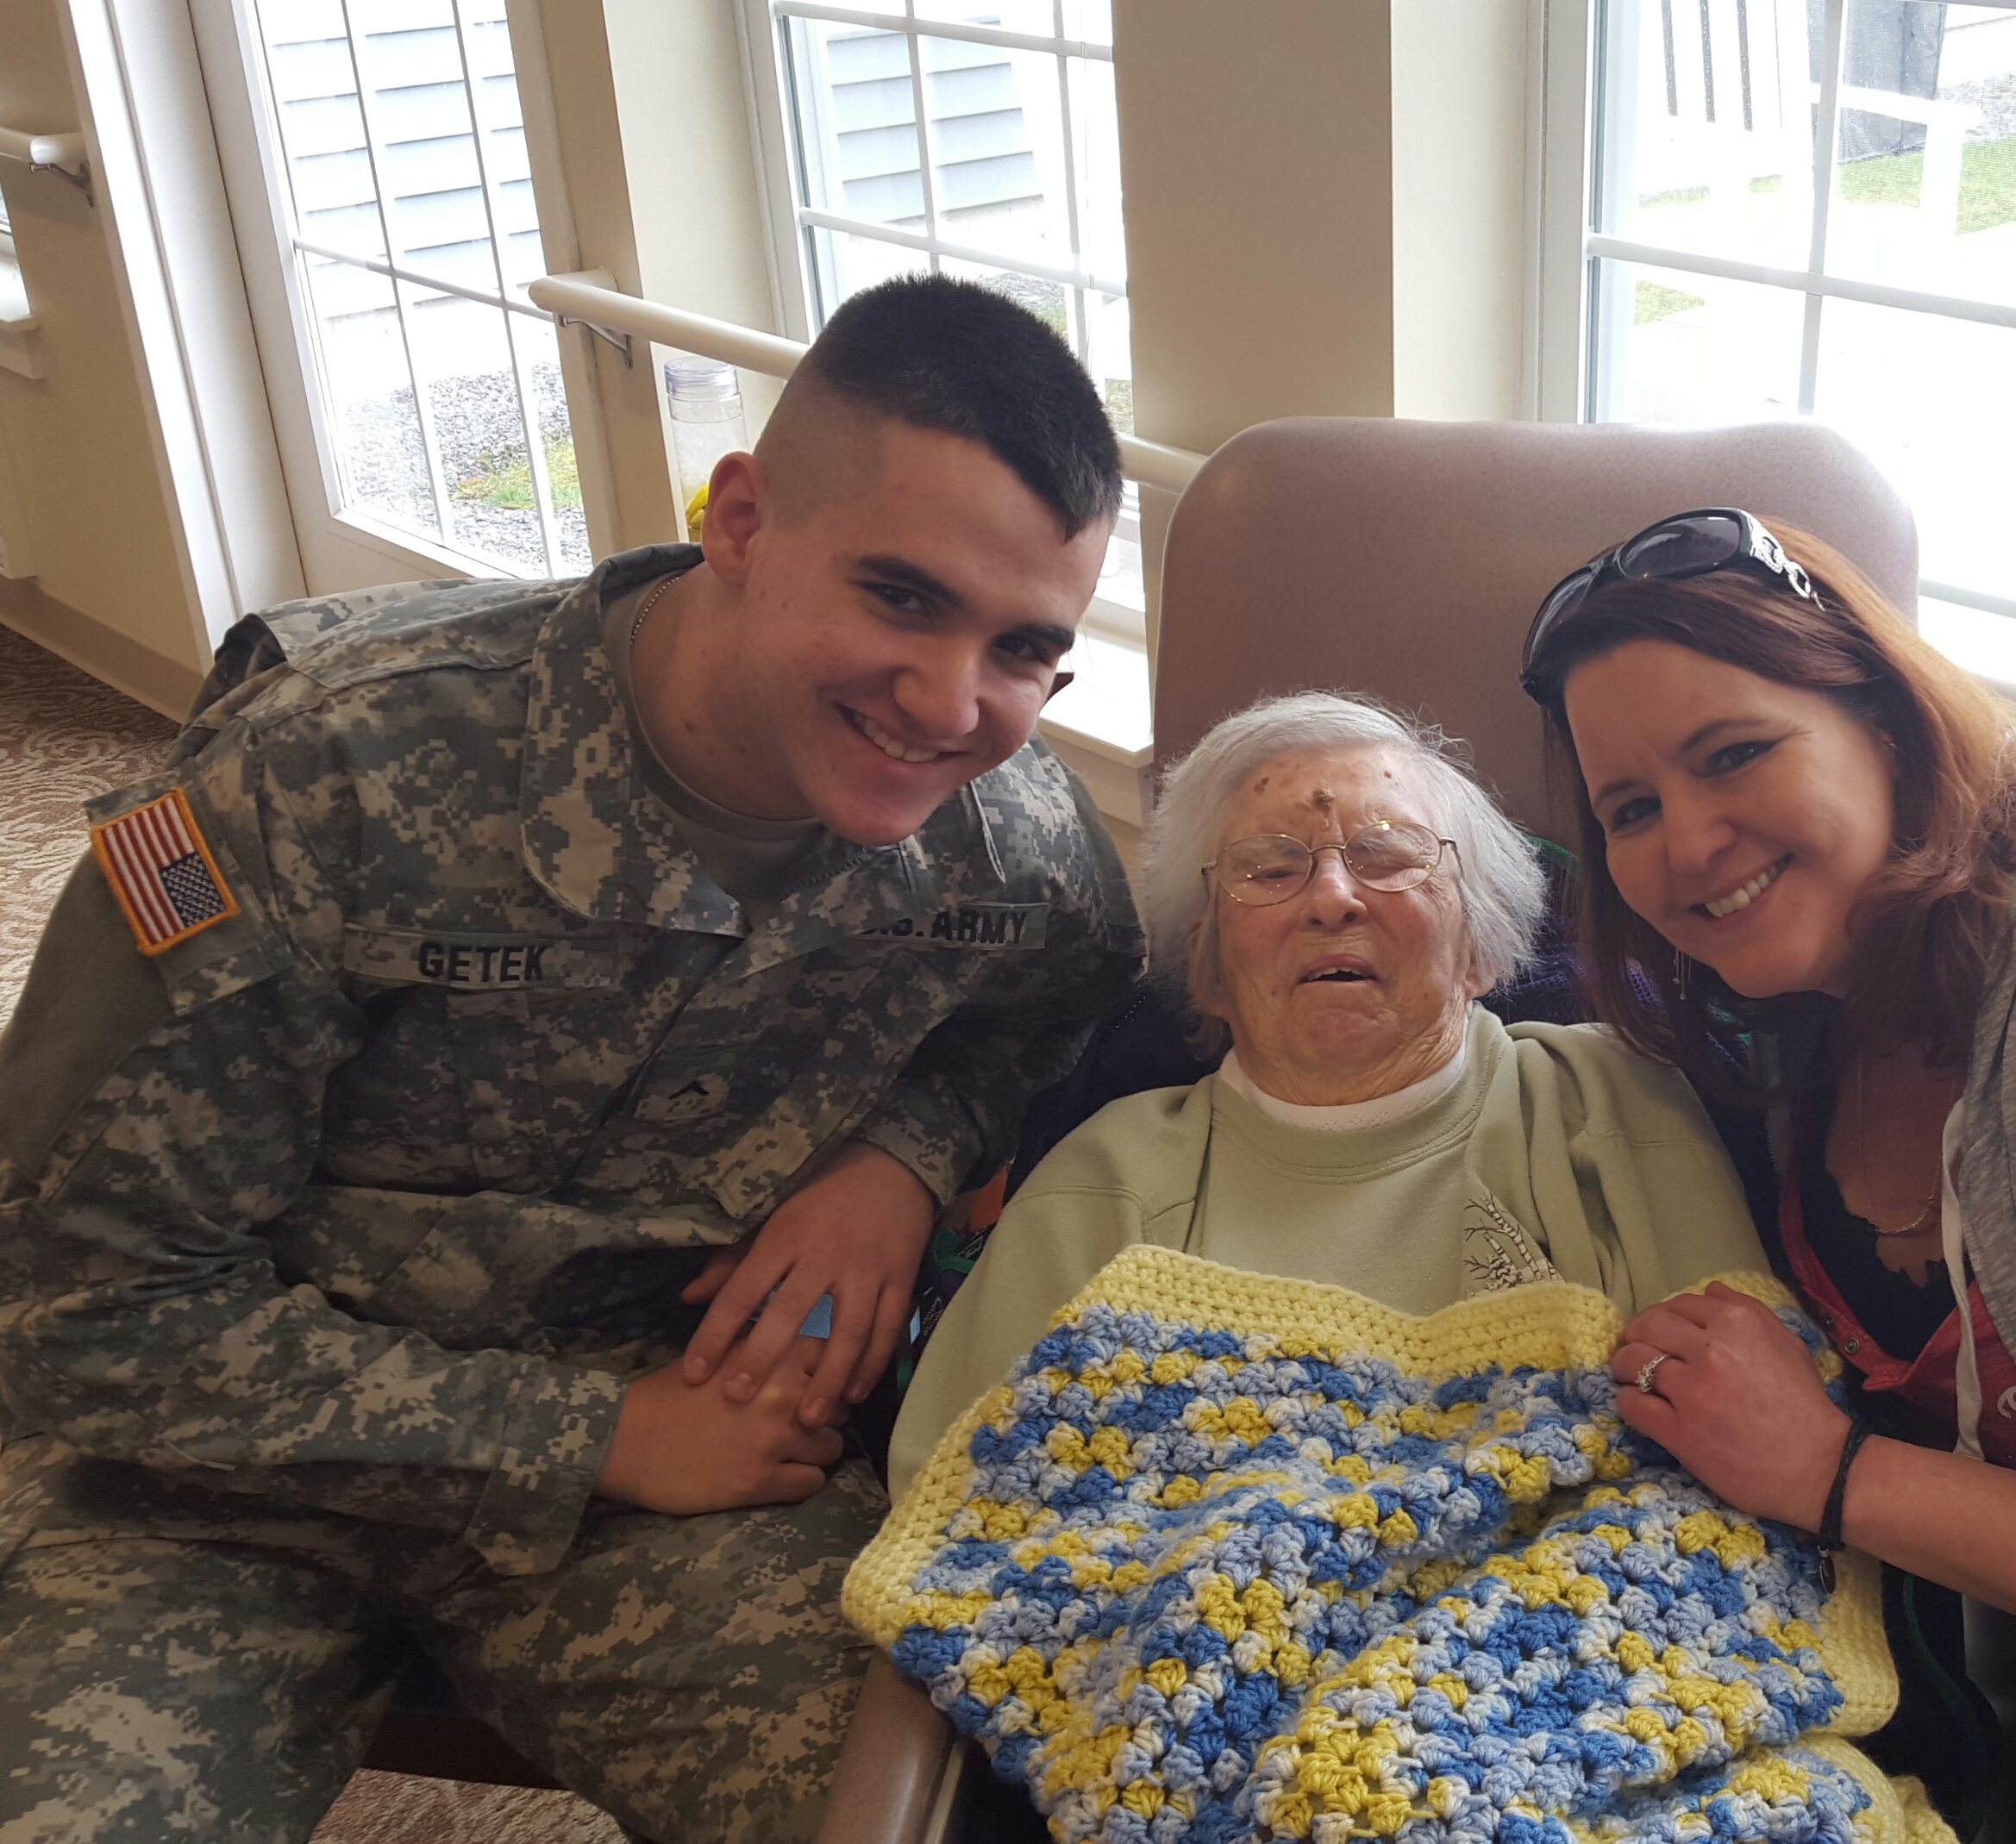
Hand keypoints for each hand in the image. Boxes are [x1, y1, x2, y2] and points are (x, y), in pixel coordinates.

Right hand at [596, 1334, 844, 1514]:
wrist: (625, 1440)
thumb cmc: (669, 1392)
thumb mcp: (719, 1350)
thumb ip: (764, 1343)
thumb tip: (802, 1336)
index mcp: (771, 1355)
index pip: (834, 1355)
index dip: (827, 1372)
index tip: (813, 1382)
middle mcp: (781, 1393)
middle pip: (841, 1403)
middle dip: (825, 1414)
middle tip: (800, 1422)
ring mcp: (774, 1439)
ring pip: (832, 1446)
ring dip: (815, 1450)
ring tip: (788, 1452)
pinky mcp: (762, 1482)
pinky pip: (813, 1482)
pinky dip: (801, 1481)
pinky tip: (779, 1476)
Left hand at [679, 1142, 934, 1427]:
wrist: (892, 1164)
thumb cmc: (823, 1192)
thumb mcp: (774, 1216)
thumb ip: (733, 1261)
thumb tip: (688, 1297)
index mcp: (784, 1238)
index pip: (742, 1291)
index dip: (715, 1333)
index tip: (694, 1373)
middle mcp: (823, 1256)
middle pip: (789, 1313)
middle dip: (763, 1359)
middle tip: (740, 1401)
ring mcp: (865, 1270)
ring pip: (847, 1331)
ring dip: (828, 1378)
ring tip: (809, 1418)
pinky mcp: (900, 1278)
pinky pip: (888, 1328)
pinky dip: (872, 1364)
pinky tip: (855, 1392)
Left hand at [1609, 1281, 1851, 1529]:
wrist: (1820, 1469)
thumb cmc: (1805, 1405)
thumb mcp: (1787, 1344)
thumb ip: (1747, 1310)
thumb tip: (1709, 1291)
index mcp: (1737, 1324)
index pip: (1677, 1305)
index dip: (1664, 1317)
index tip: (1662, 1332)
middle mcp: (1710, 1350)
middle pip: (1647, 1326)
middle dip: (1636, 1335)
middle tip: (1637, 1349)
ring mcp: (1691, 1391)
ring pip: (1632, 1361)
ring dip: (1624, 1365)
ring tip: (1630, 1375)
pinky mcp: (1678, 1430)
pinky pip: (1631, 1403)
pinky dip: (1628, 1399)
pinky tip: (1638, 1403)